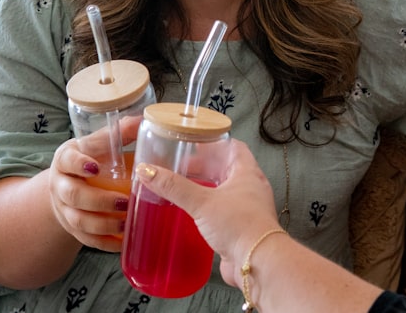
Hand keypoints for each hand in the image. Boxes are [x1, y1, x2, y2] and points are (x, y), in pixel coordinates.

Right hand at [48, 115, 140, 251]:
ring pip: (78, 220)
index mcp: (66, 158)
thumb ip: (120, 132)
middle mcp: (59, 184)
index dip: (79, 164)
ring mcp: (63, 208)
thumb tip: (145, 119)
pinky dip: (105, 243)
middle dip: (99, 200)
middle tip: (125, 201)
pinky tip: (123, 242)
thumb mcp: (99, 143)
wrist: (68, 183)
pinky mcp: (71, 228)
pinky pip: (86, 240)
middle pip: (73, 195)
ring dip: (104, 223)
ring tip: (127, 222)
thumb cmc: (92, 158)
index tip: (95, 166)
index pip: (68, 160)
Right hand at [134, 138, 282, 287]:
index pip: (234, 147)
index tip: (195, 142)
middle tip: (182, 166)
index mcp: (247, 172)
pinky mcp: (240, 228)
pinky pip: (223, 212)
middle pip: (227, 169)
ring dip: (207, 188)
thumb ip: (174, 187)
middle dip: (205, 167)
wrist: (257, 262)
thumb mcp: (202, 201)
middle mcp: (251, 188)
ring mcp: (247, 208)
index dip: (214, 143)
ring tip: (184, 187)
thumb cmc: (240, 225)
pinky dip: (209, 209)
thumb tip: (148, 170)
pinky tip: (193, 213)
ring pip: (225, 191)